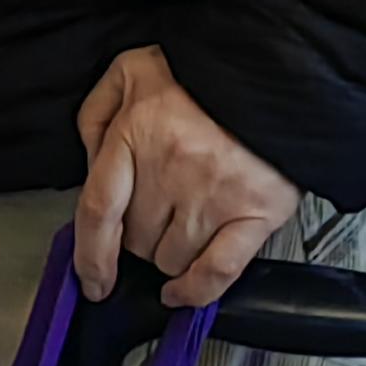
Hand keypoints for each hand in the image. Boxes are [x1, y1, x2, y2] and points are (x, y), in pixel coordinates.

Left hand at [73, 46, 299, 307]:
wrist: (276, 72)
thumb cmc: (202, 73)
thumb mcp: (128, 73)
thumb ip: (95, 117)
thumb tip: (89, 169)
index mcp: (137, 134)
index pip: (99, 209)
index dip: (90, 255)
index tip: (90, 279)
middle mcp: (172, 169)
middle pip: (136, 239)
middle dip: (137, 238)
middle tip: (153, 216)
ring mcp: (215, 195)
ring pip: (171, 258)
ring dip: (167, 255)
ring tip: (180, 227)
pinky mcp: (256, 213)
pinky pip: (218, 270)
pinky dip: (197, 291)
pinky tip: (182, 294)